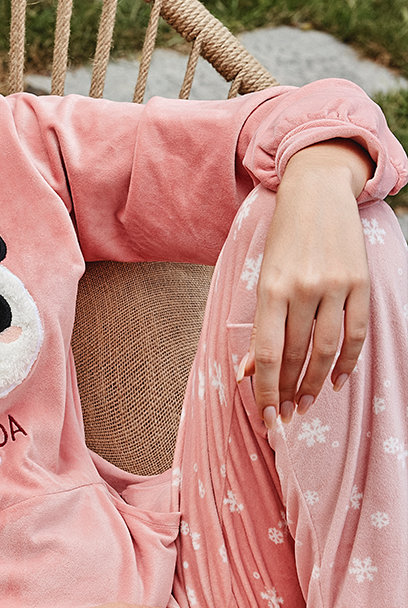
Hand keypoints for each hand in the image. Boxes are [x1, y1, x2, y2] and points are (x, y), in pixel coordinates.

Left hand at [237, 139, 372, 431]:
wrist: (317, 191)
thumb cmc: (283, 240)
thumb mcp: (263, 277)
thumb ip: (258, 325)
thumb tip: (246, 372)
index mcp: (272, 288)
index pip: (267, 352)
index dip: (265, 388)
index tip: (264, 414)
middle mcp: (304, 289)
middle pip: (296, 354)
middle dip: (287, 390)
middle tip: (283, 416)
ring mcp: (336, 286)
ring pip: (327, 349)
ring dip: (315, 383)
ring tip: (304, 405)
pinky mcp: (360, 283)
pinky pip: (356, 333)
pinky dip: (347, 362)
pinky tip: (336, 381)